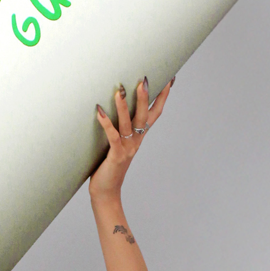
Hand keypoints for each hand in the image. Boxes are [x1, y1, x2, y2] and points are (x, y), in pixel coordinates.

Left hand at [91, 76, 171, 203]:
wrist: (106, 191)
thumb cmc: (110, 165)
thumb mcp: (118, 144)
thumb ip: (120, 128)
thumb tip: (112, 106)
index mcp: (139, 137)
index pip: (155, 113)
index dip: (163, 97)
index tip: (169, 80)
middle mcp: (136, 141)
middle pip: (144, 115)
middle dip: (145, 97)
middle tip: (144, 80)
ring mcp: (127, 148)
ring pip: (128, 124)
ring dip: (123, 106)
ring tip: (120, 90)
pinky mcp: (116, 155)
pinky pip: (112, 136)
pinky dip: (106, 123)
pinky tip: (99, 111)